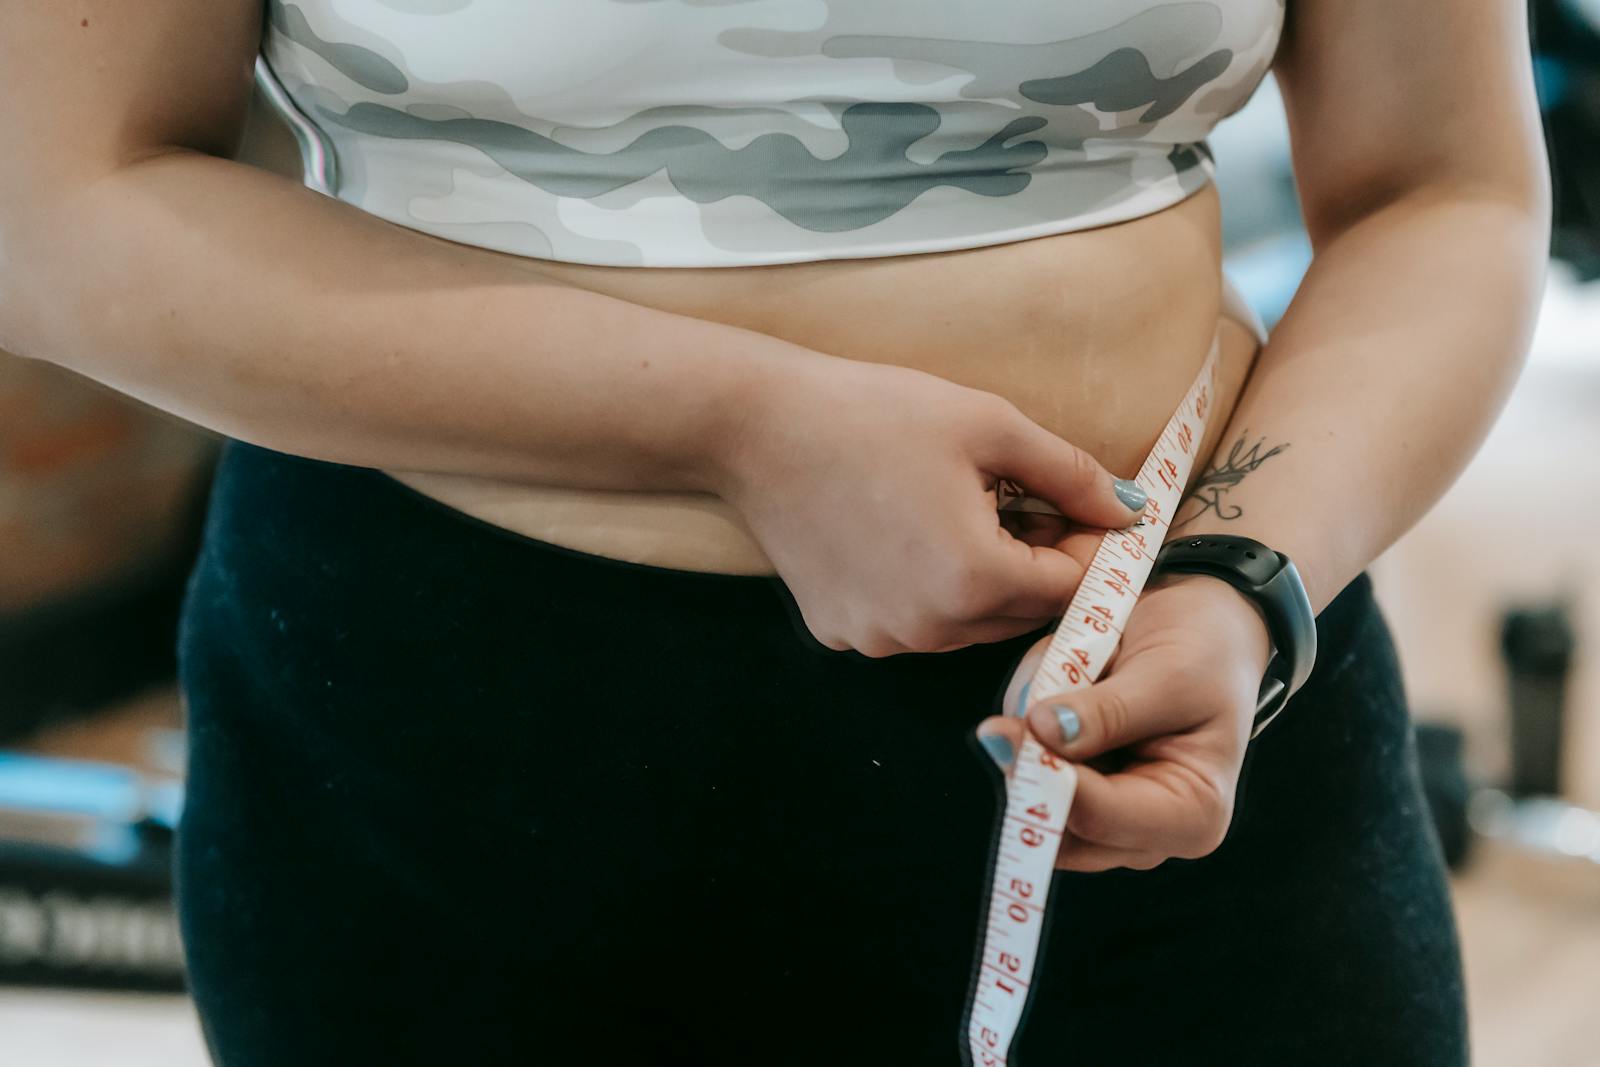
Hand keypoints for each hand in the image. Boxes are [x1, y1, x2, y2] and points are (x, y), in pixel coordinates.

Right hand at [717, 353, 1145, 656]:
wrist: (757, 428)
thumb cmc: (873, 414)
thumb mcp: (989, 426)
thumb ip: (1071, 474)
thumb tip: (1130, 511)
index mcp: (974, 580)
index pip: (1069, 587)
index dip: (1085, 546)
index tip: (1077, 506)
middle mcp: (929, 628)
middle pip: (1020, 614)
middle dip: (1035, 565)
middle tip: (1017, 502)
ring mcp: (879, 638)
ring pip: (966, 625)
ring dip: (981, 581)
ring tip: (959, 512)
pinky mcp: (841, 632)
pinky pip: (910, 623)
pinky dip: (923, 590)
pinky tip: (901, 533)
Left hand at [977, 573, 1272, 869]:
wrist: (1204, 629)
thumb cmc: (1205, 653)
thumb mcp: (1168, 674)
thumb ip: (1107, 712)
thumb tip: (1041, 732)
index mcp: (1193, 815)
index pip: (1100, 818)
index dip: (1046, 778)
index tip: (998, 732)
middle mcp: (1149, 835)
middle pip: (1059, 828)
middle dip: (1031, 765)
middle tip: (1017, 710)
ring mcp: (1110, 820)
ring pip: (1033, 803)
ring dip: (1027, 746)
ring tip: (1060, 684)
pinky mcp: (1079, 795)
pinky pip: (1028, 775)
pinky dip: (1028, 735)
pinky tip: (1057, 693)